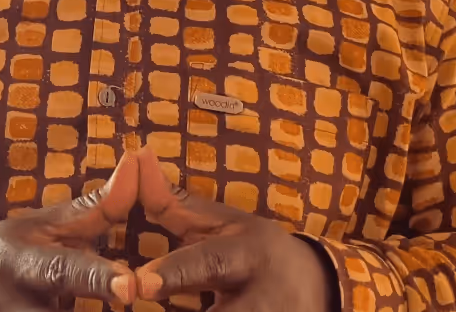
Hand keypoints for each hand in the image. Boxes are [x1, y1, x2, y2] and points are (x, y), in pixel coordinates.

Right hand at [0, 153, 137, 311]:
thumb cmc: (13, 248)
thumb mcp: (46, 225)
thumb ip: (95, 208)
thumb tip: (136, 163)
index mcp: (19, 262)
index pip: (61, 270)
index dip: (96, 278)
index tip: (129, 286)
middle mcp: (7, 304)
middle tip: (129, 299)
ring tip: (126, 310)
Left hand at [134, 148, 335, 311]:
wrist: (317, 286)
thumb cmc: (253, 247)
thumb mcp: (222, 222)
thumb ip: (175, 204)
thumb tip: (138, 157)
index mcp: (249, 254)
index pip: (210, 264)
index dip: (176, 274)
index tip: (141, 283)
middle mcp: (262, 298)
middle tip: (138, 302)